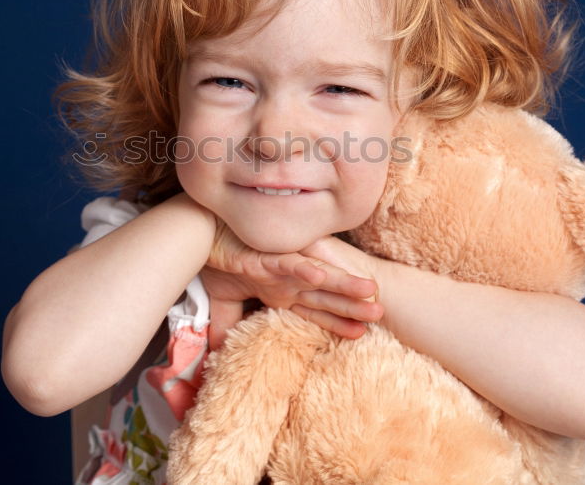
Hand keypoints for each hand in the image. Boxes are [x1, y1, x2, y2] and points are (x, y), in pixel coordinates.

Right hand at [200, 218, 383, 350]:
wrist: (201, 234)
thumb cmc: (217, 260)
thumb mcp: (225, 300)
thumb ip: (228, 324)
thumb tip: (217, 349)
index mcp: (281, 290)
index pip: (315, 310)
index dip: (338, 322)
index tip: (362, 333)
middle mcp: (286, 280)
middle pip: (326, 297)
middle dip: (354, 307)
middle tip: (383, 313)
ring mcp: (279, 268)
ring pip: (317, 278)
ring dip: (342, 285)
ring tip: (368, 292)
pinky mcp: (264, 259)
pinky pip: (287, 264)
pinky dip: (303, 269)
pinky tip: (320, 275)